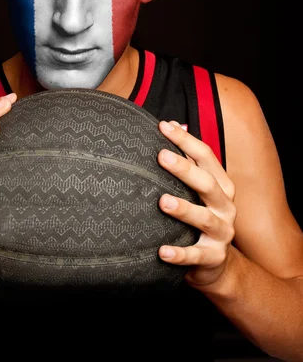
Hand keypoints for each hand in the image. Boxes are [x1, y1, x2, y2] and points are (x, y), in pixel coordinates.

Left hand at [157, 120, 236, 288]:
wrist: (215, 263)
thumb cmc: (200, 216)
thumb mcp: (198, 188)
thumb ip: (188, 160)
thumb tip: (175, 124)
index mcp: (221, 185)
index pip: (206, 157)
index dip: (186, 140)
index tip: (164, 126)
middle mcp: (225, 206)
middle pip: (207, 183)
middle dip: (185, 169)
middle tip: (162, 156)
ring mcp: (222, 233)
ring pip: (205, 219)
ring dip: (184, 209)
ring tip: (163, 201)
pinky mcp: (213, 258)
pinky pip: (196, 256)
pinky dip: (180, 254)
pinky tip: (162, 251)